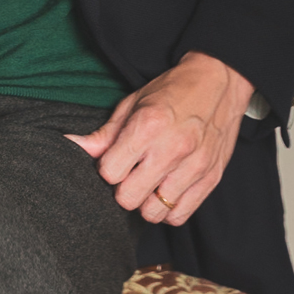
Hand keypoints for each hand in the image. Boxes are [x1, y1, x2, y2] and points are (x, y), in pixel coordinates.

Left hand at [65, 51, 253, 226]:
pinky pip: (179, 216)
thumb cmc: (172, 92)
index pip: (110, 174)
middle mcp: (172, 148)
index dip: (109, 170)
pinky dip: (169, 210)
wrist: (221, 78)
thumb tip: (71, 146)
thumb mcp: (133, 104)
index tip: (118, 161)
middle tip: (133, 174)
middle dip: (125, 190)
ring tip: (151, 183)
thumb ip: (104, 135)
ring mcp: (194, 165)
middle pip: (128, 199)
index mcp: (148, 126)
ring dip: (147, 202)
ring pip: (153, 212)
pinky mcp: (211, 178)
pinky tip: (167, 191)